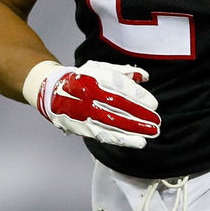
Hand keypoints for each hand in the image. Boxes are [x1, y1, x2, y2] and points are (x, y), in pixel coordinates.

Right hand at [22, 60, 161, 148]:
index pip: (121, 87)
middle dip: (140, 115)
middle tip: (156, 121)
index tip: (154, 105)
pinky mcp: (82, 127)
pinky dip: (123, 139)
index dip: (139, 96)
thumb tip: (145, 77)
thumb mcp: (101, 68)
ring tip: (152, 133)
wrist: (52, 92)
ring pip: (113, 123)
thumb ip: (124, 72)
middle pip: (118, 106)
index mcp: (95, 76)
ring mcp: (84, 112)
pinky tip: (137, 141)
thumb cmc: (83, 78)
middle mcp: (89, 94)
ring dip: (135, 130)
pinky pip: (105, 135)